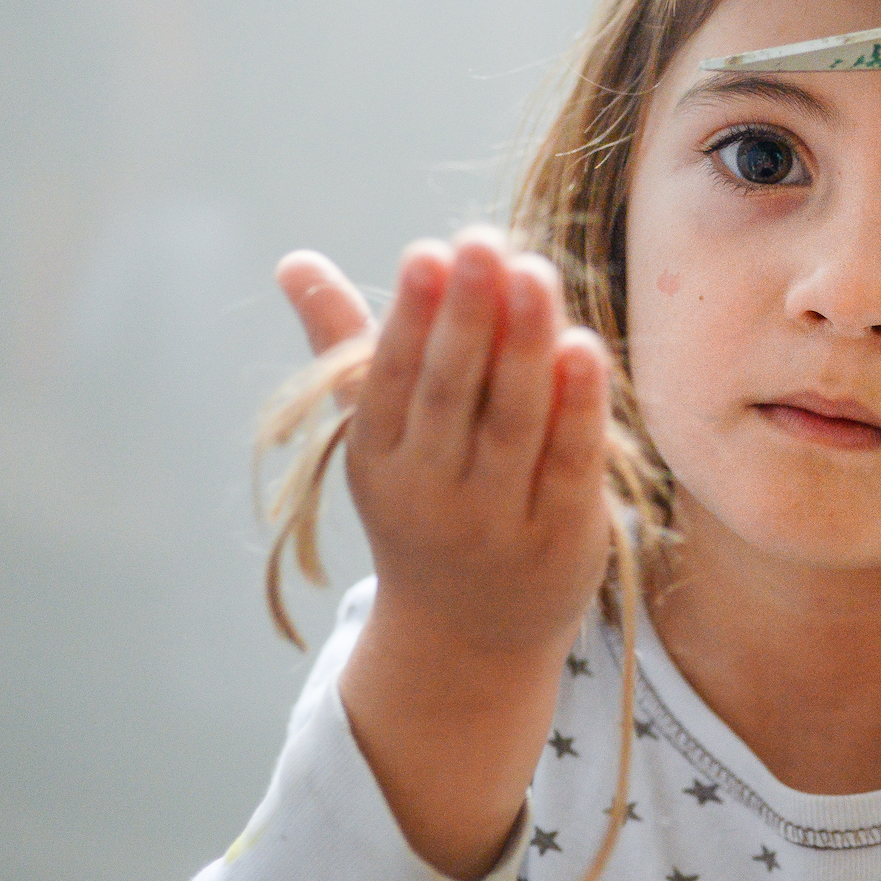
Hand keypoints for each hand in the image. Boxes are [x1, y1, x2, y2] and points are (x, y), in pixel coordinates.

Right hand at [288, 230, 611, 879]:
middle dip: (466, 317)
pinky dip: (579, 411)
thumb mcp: (380, 436)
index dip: (410, 317)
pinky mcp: (562, 540)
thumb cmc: (426, 504)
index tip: (428, 251)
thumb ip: (348, 341)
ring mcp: (496, 521)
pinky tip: (586, 350)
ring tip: (536, 273)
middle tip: (484, 242)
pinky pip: (570, 466)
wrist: (470, 637)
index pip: (391, 379)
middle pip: (449, 395)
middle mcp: (430, 491)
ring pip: (511, 424)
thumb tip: (293, 260)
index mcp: (378, 458)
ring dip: (525, 347)